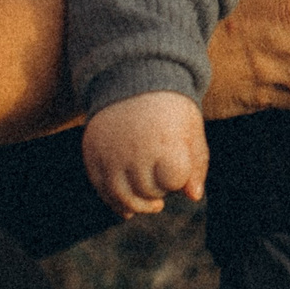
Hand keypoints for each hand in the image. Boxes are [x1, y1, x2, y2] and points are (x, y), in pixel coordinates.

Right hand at [82, 90, 209, 215]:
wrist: (132, 80)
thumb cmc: (170, 109)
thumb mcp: (192, 130)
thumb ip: (197, 165)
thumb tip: (193, 196)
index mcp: (164, 141)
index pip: (174, 180)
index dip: (179, 176)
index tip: (179, 162)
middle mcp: (134, 150)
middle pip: (149, 192)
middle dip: (160, 189)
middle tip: (161, 171)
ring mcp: (110, 154)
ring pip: (123, 198)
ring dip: (140, 204)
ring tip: (152, 202)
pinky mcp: (92, 156)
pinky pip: (102, 191)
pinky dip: (116, 202)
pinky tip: (128, 208)